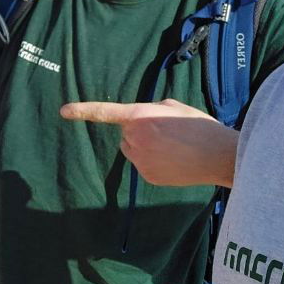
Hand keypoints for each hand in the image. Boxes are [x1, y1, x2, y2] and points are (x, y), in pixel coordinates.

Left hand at [59, 99, 237, 187]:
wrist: (219, 155)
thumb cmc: (199, 126)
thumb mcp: (173, 107)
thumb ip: (151, 110)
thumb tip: (143, 119)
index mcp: (139, 116)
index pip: (105, 112)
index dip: (82, 110)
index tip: (64, 111)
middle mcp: (134, 139)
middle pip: (125, 134)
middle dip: (138, 131)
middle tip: (166, 132)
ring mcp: (140, 160)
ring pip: (133, 150)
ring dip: (145, 147)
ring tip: (173, 146)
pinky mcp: (147, 176)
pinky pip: (143, 164)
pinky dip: (154, 162)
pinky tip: (174, 160)